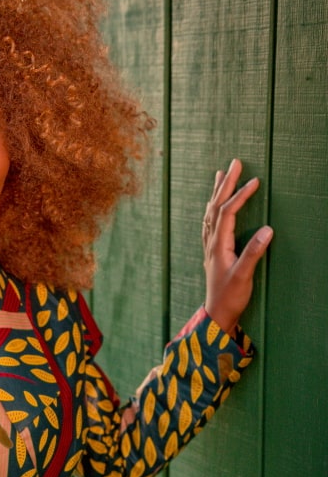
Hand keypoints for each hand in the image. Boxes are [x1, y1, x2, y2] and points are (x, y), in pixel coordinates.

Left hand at [202, 158, 272, 333]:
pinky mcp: (212, 252)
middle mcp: (211, 242)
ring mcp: (210, 247)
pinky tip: (213, 205)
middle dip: (226, 184)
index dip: (241, 195)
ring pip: (211, 213)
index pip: (228, 213)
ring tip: (221, 174)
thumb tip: (267, 229)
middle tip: (234, 163)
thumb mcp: (244, 275)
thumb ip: (254, 252)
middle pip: (216, 207)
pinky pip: (209, 223)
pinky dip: (213, 208)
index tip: (255, 181)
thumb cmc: (230, 296)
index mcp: (219, 245)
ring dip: (217, 192)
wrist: (216, 314)